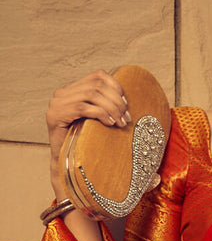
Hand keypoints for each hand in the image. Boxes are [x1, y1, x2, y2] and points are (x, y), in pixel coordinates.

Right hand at [46, 70, 131, 196]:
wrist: (66, 164)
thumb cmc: (85, 143)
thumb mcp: (97, 121)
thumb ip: (105, 106)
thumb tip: (128, 101)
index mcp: (72, 90)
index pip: (97, 76)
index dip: (116, 87)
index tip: (126, 105)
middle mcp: (62, 93)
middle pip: (96, 85)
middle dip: (116, 101)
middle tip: (126, 118)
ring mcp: (56, 103)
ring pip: (91, 95)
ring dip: (111, 108)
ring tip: (120, 123)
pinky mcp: (55, 115)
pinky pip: (83, 108)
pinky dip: (100, 114)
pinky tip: (110, 124)